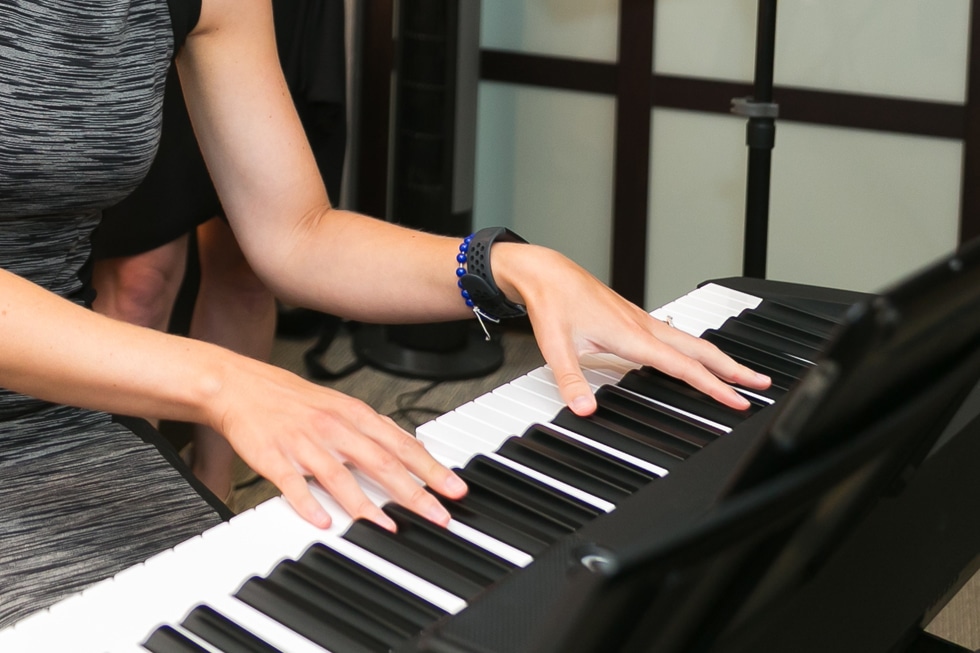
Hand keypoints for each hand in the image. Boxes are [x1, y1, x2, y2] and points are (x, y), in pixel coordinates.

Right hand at [209, 356, 466, 529]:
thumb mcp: (342, 406)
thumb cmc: (294, 400)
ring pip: (340, 476)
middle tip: (438, 514)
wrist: (240, 386)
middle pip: (381, 462)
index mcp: (354, 414)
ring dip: (367, 505)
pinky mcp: (274, 456)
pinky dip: (308, 503)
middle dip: (414, 492)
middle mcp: (334, 427)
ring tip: (388, 527)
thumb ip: (375, 430)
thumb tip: (411, 448)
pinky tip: (323, 521)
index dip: (431, 469)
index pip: (402, 445)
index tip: (455, 489)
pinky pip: (293, 483)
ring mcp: (304, 443)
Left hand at [494, 245, 771, 415]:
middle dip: (733, 369)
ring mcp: (642, 320)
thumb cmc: (553, 303)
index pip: (684, 367)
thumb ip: (571, 380)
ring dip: (719, 358)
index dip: (714, 386)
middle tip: (761, 383)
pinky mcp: (634, 317)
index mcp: (633, 336)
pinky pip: (677, 336)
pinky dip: (697, 348)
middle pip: (701, 350)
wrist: (547, 272)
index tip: (737, 400)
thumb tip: (584, 408)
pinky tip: (698, 355)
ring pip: (691, 341)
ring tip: (740, 372)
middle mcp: (644, 326)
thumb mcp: (556, 346)